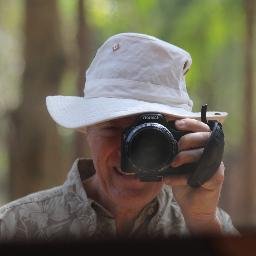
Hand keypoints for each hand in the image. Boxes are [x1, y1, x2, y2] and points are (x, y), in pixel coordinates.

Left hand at [164, 118, 223, 233]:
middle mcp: (211, 154)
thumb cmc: (184, 182)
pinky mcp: (215, 180)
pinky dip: (181, 178)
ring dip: (186, 156)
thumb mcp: (177, 164)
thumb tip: (156, 141)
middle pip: (206, 137)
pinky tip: (168, 180)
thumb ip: (173, 152)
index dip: (191, 123)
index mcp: (203, 147)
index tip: (177, 124)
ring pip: (205, 153)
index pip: (202, 129)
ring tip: (173, 163)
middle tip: (178, 145)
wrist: (192, 206)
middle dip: (189, 138)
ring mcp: (215, 166)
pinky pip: (200, 174)